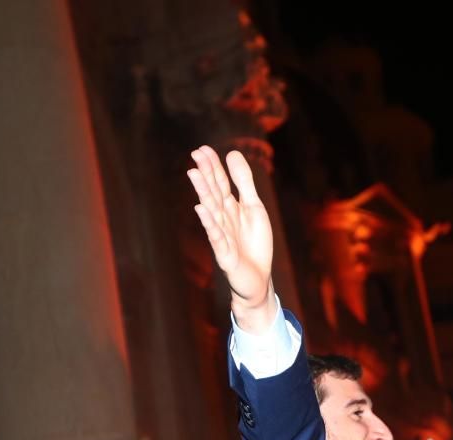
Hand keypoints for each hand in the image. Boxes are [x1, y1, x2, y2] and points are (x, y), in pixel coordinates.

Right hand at [187, 145, 276, 331]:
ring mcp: (222, 237)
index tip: (203, 148)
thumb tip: (233, 153)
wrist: (259, 278)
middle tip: (196, 154)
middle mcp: (223, 220)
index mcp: (230, 208)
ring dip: (203, 193)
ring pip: (212, 212)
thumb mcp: (254, 208)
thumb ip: (244, 183)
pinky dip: (210, 224)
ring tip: (194, 174)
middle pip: (214, 193)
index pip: (219, 183)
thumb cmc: (254, 243)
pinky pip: (216, 237)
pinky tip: (202, 209)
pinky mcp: (225, 254)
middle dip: (206, 174)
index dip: (213, 166)